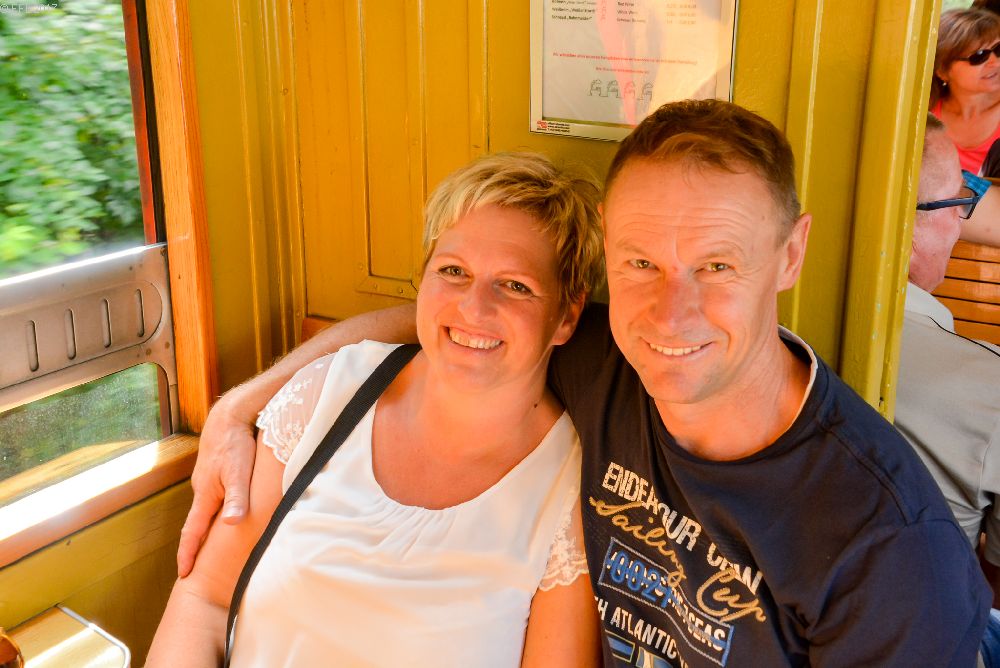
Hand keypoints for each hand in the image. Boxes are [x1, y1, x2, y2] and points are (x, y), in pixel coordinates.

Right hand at [177, 397, 257, 576]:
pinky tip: (224, 517)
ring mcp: (208, 482)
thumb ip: (236, 498)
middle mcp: (203, 491)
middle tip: (194, 569)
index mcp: (205, 495)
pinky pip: (214, 499)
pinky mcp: (216, 474)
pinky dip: (216, 513)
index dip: (188, 554)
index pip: (193, 532)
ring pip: (206, 511)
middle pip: (197, 525)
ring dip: (205, 530)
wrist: (229, 416)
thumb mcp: (239, 472)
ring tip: (208, 550)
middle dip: (194, 548)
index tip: (183, 574)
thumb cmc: (235, 444)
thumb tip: (232, 523)